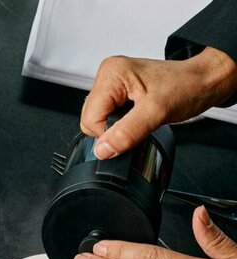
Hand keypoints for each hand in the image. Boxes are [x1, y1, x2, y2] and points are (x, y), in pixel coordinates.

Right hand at [80, 47, 236, 158]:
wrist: (204, 81)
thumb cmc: (187, 86)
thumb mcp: (157, 112)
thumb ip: (127, 132)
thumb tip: (102, 150)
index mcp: (111, 74)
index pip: (90, 118)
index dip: (109, 132)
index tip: (133, 127)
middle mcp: (107, 75)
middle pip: (90, 119)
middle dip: (112, 129)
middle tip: (138, 120)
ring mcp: (111, 83)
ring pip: (97, 120)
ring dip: (117, 126)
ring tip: (139, 116)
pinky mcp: (117, 92)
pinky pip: (106, 117)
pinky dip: (120, 123)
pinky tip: (136, 115)